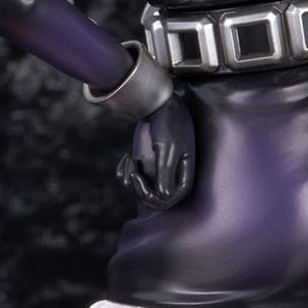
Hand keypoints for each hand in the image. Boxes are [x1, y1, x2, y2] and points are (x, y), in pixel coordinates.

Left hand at [118, 94, 194, 211]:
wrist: (159, 106)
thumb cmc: (169, 125)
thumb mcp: (167, 149)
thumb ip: (166, 173)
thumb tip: (165, 198)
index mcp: (183, 178)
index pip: (167, 200)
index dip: (150, 197)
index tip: (136, 178)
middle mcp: (170, 180)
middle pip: (152, 202)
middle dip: (138, 191)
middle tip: (131, 172)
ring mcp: (156, 174)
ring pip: (139, 194)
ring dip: (129, 181)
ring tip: (129, 161)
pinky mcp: (144, 168)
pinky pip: (131, 182)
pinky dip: (124, 174)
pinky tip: (127, 158)